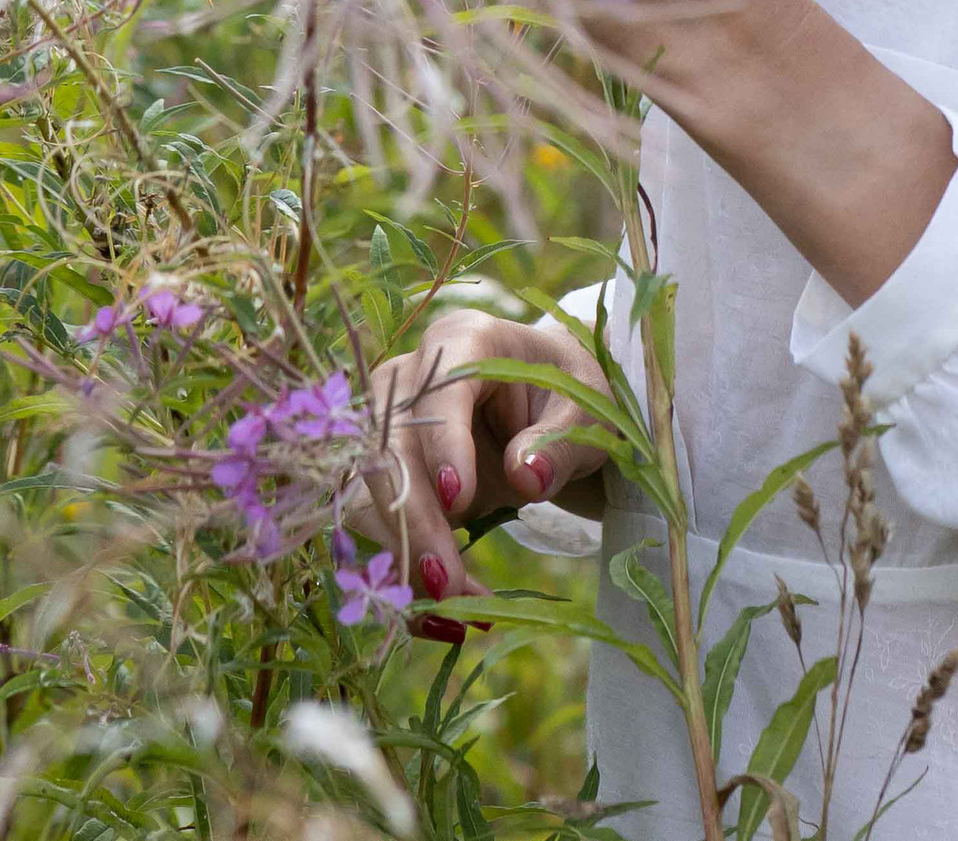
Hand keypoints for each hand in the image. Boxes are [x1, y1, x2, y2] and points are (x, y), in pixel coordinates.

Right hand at [357, 307, 612, 609]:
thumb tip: (525, 476)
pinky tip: (442, 616)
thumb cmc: (571, 397)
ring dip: (403, 555)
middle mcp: (411, 376)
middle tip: (448, 587)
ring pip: (370, 490)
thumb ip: (558, 442)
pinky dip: (404, 572)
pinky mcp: (385, 471)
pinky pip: (377, 523)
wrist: (552, 410)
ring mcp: (388, 423)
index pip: (438, 389)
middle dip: (413, 520)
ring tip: (453, 612)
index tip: (458, 500)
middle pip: (389, 445)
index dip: (442, 442)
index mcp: (464, 343)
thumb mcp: (587, 414)